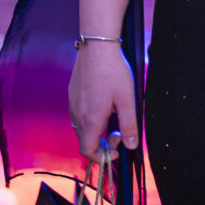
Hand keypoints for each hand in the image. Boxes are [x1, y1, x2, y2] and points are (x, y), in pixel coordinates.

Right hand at [67, 42, 136, 165]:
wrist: (97, 47)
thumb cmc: (113, 71)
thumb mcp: (127, 100)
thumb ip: (129, 125)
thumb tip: (132, 146)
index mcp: (91, 119)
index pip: (88, 151)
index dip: (101, 158)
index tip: (116, 150)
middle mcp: (78, 114)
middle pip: (85, 140)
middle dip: (102, 143)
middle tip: (119, 131)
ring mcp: (73, 103)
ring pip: (82, 128)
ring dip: (96, 130)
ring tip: (113, 115)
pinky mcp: (72, 94)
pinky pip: (79, 114)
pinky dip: (91, 118)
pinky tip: (104, 104)